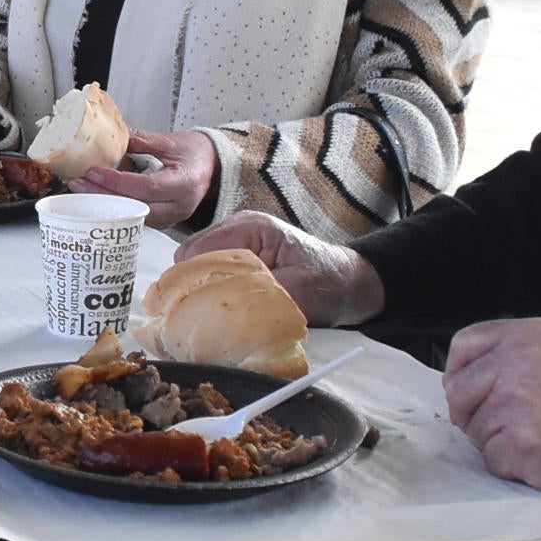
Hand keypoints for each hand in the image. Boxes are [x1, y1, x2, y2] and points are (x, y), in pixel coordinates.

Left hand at [78, 125, 215, 228]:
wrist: (214, 166)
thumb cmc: (197, 153)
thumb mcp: (171, 141)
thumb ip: (142, 141)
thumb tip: (114, 136)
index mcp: (185, 183)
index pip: (146, 187)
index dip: (118, 182)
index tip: (94, 172)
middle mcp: (180, 205)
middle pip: (135, 206)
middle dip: (103, 196)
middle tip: (78, 182)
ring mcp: (173, 217)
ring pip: (134, 215)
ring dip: (106, 202)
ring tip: (83, 187)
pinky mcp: (164, 220)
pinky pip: (137, 216)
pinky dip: (117, 206)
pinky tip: (99, 195)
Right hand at [176, 211, 388, 325]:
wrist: (351, 283)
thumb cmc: (329, 284)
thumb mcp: (294, 294)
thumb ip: (253, 295)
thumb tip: (216, 309)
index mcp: (252, 229)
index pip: (196, 252)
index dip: (189, 283)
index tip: (193, 311)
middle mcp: (240, 226)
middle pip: (189, 255)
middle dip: (191, 285)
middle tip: (202, 315)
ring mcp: (239, 236)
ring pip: (196, 262)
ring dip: (201, 286)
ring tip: (214, 309)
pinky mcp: (241, 250)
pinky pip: (211, 267)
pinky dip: (211, 285)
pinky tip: (223, 302)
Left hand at [442, 318, 540, 512]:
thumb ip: (519, 357)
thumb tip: (473, 378)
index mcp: (529, 335)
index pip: (465, 345)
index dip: (463, 373)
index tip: (477, 393)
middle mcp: (516, 361)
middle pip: (458, 390)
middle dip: (476, 414)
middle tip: (513, 427)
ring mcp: (513, 401)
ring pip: (472, 428)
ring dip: (496, 443)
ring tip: (539, 441)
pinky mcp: (516, 441)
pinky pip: (490, 459)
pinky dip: (511, 467)